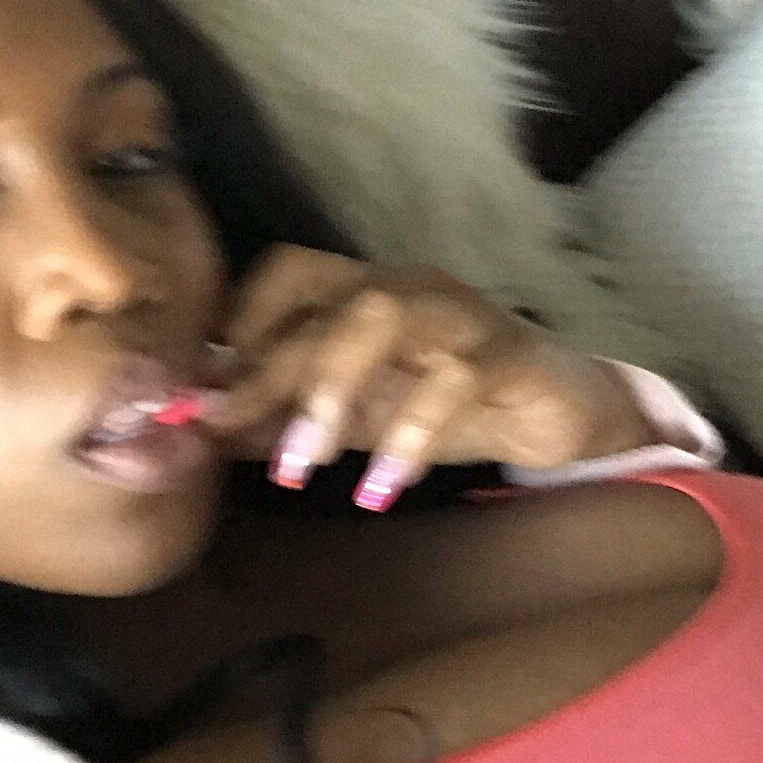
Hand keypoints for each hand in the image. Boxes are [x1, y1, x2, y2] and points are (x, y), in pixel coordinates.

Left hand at [206, 248, 658, 508]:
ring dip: (329, 389)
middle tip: (229, 436)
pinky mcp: (508, 354)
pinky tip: (381, 489)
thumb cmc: (448, 405)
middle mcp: (407, 286)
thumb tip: (202, 433)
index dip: (239, 323)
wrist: (561, 409)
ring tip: (301, 466)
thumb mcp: (356, 417)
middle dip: (267, 374)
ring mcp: (459, 314)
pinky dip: (409, 438)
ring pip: (382, 316)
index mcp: (364, 288)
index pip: (286, 272)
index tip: (203, 393)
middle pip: (323, 306)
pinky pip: (453, 383)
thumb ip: (284, 419)